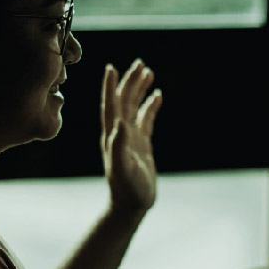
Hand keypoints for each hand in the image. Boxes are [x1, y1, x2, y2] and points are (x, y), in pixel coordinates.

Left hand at [101, 59, 161, 214]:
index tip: (111, 68)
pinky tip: (157, 96)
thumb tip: (119, 123)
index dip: (111, 87)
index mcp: (113, 136)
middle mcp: (119, 133)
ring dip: (139, 90)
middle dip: (130, 82)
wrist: (131, 206)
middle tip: (139, 63)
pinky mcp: (141, 144)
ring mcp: (130, 138)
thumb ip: (119, 146)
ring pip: (134, 107)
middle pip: (123, 101)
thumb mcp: (122, 168)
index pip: (110, 106)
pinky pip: (145, 119)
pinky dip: (150, 106)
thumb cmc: (127, 189)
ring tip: (148, 71)